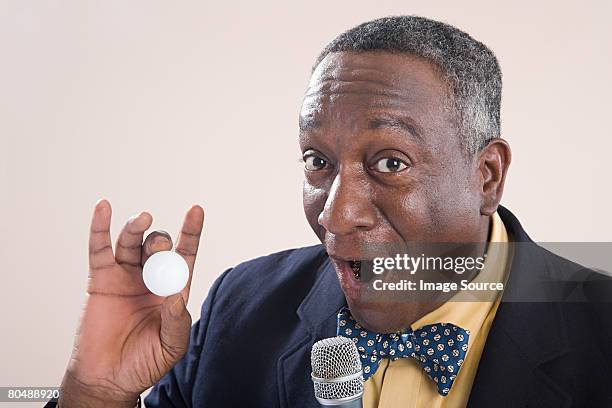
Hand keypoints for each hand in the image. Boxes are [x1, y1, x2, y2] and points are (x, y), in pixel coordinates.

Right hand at [58, 200, 203, 406]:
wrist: (109, 379)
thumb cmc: (144, 362)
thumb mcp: (171, 346)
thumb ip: (177, 322)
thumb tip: (175, 296)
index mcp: (172, 289)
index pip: (184, 255)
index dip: (191, 232)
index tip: (196, 210)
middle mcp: (150, 278)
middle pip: (158, 246)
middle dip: (160, 242)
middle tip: (158, 249)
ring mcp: (125, 276)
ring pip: (131, 242)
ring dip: (137, 227)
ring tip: (143, 219)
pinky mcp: (101, 280)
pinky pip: (99, 249)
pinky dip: (99, 227)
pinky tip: (103, 207)